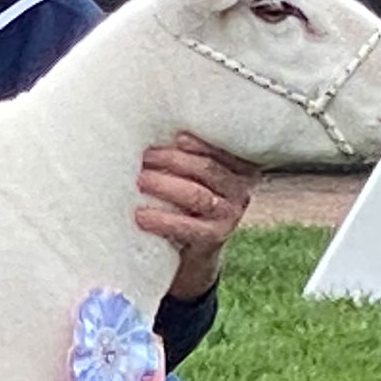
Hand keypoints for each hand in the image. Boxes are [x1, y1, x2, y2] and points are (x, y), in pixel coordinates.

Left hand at [132, 133, 260, 299]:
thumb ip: (183, 156)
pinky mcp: (215, 237)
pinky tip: (141, 216)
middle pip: (206, 168)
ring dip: (165, 186)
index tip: (177, 137)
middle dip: (173, 160)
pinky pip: (188, 227)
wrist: (191, 250)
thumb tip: (148, 131)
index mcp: (237, 167)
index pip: (221, 149)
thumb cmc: (183, 201)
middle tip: (144, 157)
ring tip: (140, 180)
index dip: (199, 142)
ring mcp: (230, 214)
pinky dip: (162, 220)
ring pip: (197, 195)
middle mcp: (240, 189)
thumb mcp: (190, 175)